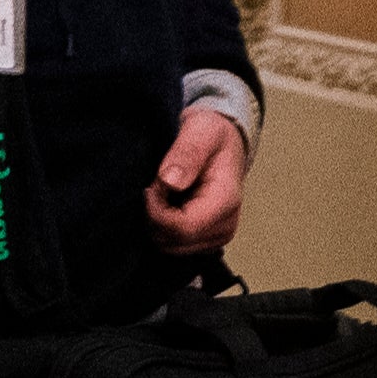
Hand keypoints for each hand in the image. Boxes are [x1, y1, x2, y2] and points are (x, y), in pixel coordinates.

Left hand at [146, 104, 246, 253]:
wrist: (222, 143)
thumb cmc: (210, 135)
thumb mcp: (199, 131)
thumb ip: (186, 154)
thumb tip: (170, 181)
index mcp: (226, 201)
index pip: (183, 228)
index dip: (156, 211)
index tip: (150, 188)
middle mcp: (225, 224)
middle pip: (174, 241)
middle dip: (154, 216)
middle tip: (155, 187)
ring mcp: (216, 235)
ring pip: (170, 246)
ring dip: (157, 222)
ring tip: (162, 194)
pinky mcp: (205, 239)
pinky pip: (173, 245)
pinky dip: (162, 227)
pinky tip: (166, 205)